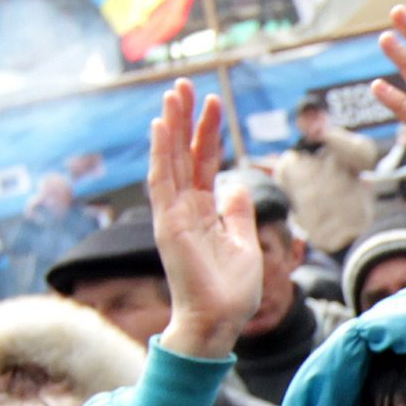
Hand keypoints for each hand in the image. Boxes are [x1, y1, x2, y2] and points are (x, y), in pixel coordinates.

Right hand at [139, 80, 260, 360]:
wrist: (220, 322)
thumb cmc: (232, 292)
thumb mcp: (244, 243)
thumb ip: (238, 212)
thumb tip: (237, 184)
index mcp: (204, 212)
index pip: (204, 163)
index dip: (207, 133)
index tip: (211, 102)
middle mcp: (184, 209)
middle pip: (183, 154)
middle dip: (184, 119)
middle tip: (184, 83)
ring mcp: (174, 215)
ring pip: (169, 160)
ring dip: (170, 126)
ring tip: (172, 92)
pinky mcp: (168, 225)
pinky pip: (163, 182)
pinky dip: (161, 152)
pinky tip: (161, 125)